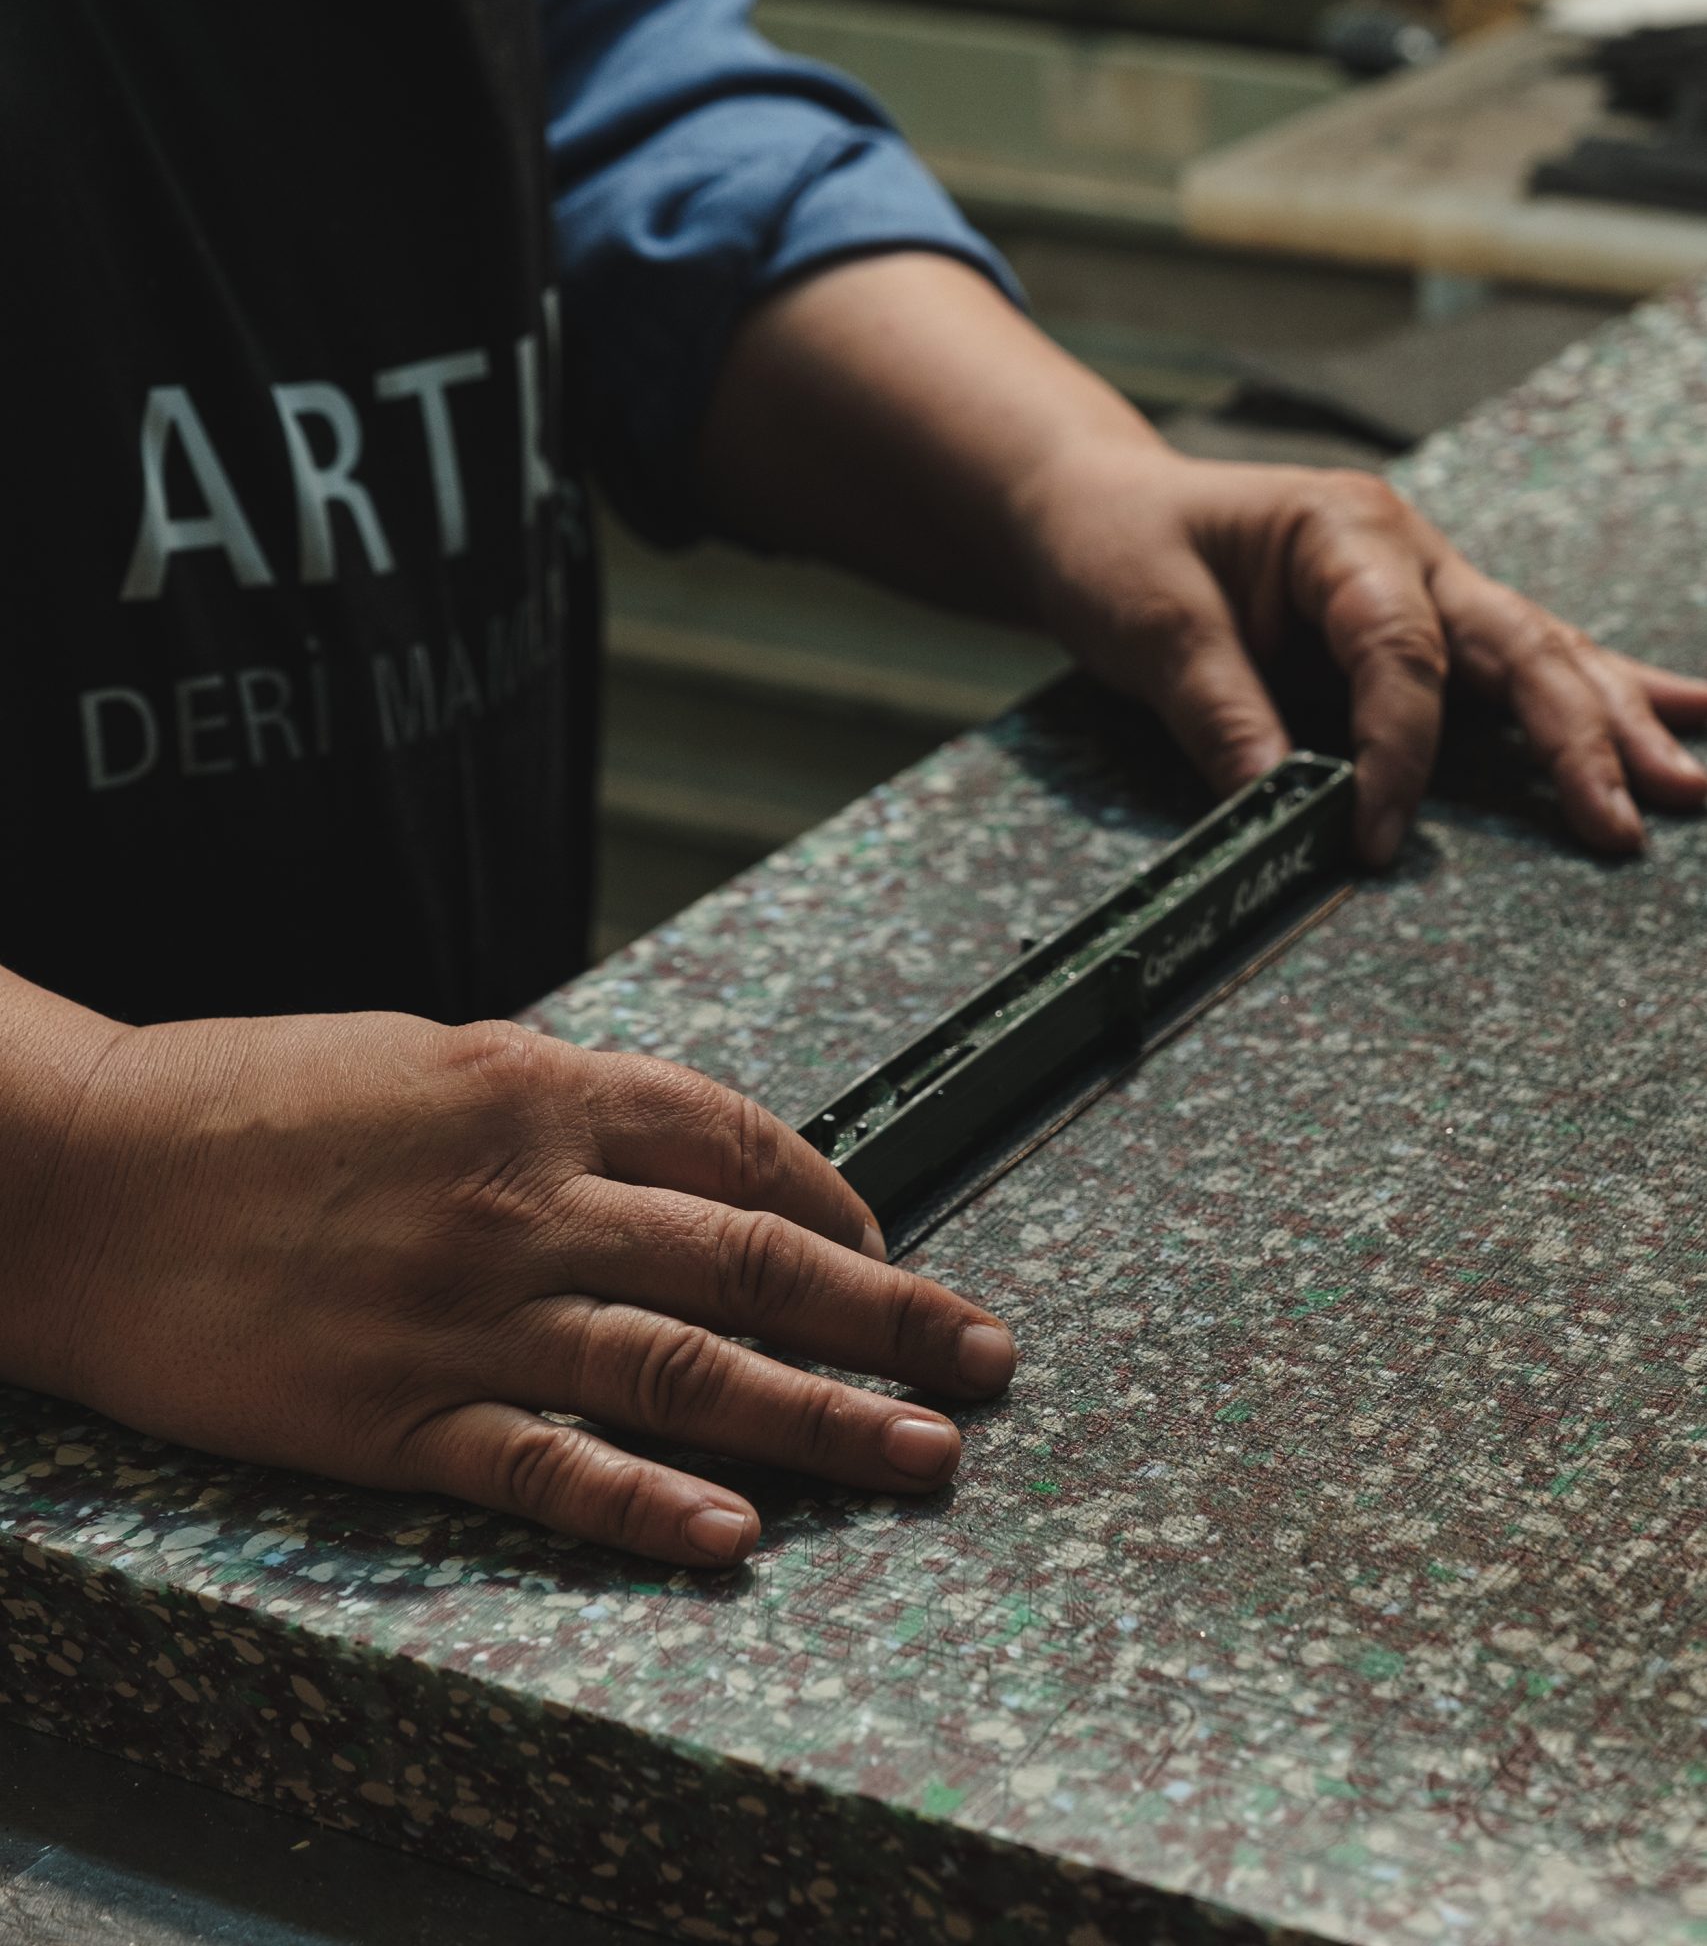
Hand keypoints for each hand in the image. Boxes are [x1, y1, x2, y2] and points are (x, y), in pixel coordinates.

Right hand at [15, 1005, 1014, 1566]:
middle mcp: (527, 1198)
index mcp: (538, 1088)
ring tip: (924, 1457)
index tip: (892, 1247)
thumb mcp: (425, 1059)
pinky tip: (733, 1539)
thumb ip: (553, 1109)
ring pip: (686, 1369)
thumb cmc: (247, 1099)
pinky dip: (650, 1506)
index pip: (738, 1144)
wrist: (84, 1170)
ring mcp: (468, 1313)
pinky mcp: (396, 1415)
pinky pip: (550, 1469)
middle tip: (987, 1362)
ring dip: (822, 1417)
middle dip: (890, 1315)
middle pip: (753, 1260)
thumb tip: (665, 1162)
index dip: (837, 1200)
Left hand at [1018, 440, 1706, 864]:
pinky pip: (1523, 660)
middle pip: (1514, 646)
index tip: (1372, 840)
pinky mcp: (1426, 623)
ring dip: (1614, 720)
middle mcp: (1408, 552)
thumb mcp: (1150, 624)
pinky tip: (1685, 719)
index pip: (1399, 654)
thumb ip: (1221, 714)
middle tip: (1628, 818)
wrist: (1097, 506)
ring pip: (1541, 653)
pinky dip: (1600, 693)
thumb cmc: (1121, 549)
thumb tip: (1287, 813)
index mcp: (1344, 531)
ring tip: (1689, 784)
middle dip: (1578, 735)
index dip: (1397, 755)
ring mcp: (1428, 584)